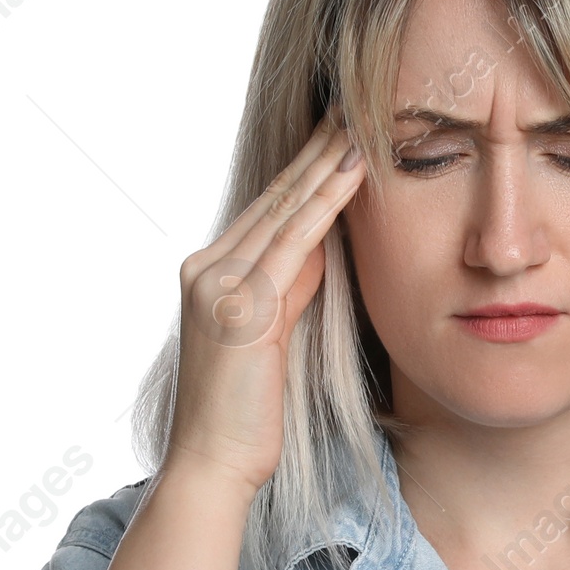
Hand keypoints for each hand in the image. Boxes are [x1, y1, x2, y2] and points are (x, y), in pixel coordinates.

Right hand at [166, 116, 365, 490]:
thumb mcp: (271, 340)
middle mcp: (206, 268)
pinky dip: (326, 203)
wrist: (212, 465)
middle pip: (275, 196)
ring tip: (363, 123)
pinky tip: (354, 171)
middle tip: (354, 104)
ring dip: (327, 162)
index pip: (268, 210)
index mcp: (209, 274)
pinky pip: (293, 243)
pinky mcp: (240, 307)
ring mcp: (218, 285)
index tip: (339, 132)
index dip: (305, 169)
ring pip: (284, 209)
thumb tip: (321, 251)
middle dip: (317, 150)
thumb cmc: (247, 418)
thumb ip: (289, 291)